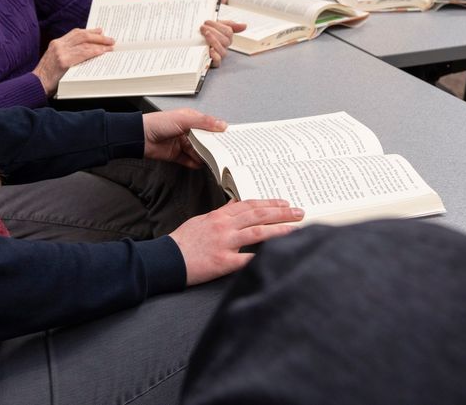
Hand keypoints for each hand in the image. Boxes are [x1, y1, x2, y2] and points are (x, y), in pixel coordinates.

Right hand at [31, 28, 114, 93]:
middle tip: (110, 39)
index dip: (89, 31)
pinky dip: (94, 52)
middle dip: (98, 36)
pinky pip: (82, 54)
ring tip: (110, 46)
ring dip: (99, 44)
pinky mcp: (64, 61)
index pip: (75, 33)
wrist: (36, 85)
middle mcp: (58, 45)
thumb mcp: (56, 60)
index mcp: (56, 43)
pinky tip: (102, 52)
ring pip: (84, 44)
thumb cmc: (48, 76)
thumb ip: (68, 53)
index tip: (100, 31)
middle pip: (81, 35)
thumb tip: (88, 50)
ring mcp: (60, 52)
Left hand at [143, 108, 226, 167]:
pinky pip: (189, 161)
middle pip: (205, 141)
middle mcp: (188, 132)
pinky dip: (195, 163)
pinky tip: (199, 164)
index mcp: (191, 119)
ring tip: (213, 160)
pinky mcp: (177, 155)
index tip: (230, 138)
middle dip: (213, 146)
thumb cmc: (158, 123)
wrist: (140, 137)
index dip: (219, 131)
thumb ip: (203, 122)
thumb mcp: (183, 119)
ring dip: (204, 156)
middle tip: (224, 152)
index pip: (209, 126)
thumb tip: (221, 124)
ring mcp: (182, 144)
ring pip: (198, 151)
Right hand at [169, 199, 304, 284]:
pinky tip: (279, 254)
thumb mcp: (201, 220)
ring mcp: (224, 243)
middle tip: (299, 212)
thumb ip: (220, 214)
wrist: (166, 259)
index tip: (284, 203)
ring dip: (280, 229)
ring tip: (296, 228)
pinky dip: (264, 256)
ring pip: (258, 232)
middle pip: (258, 215)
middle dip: (282, 212)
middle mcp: (224, 226)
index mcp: (219, 215)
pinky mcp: (223, 262)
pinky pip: (248, 258)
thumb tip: (234, 204)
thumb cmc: (182, 242)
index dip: (269, 203)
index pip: (249, 205)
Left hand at [201, 19, 244, 67]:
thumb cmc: (205, 34)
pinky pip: (217, 61)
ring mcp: (219, 55)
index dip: (218, 26)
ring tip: (205, 35)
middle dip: (214, 32)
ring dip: (214, 41)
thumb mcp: (216, 26)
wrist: (191, 42)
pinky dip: (215, 56)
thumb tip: (244, 25)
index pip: (228, 32)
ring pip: (223, 51)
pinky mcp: (213, 63)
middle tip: (203, 27)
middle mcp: (224, 47)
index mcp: (226, 38)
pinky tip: (210, 50)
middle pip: (225, 41)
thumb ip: (230, 24)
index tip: (207, 22)